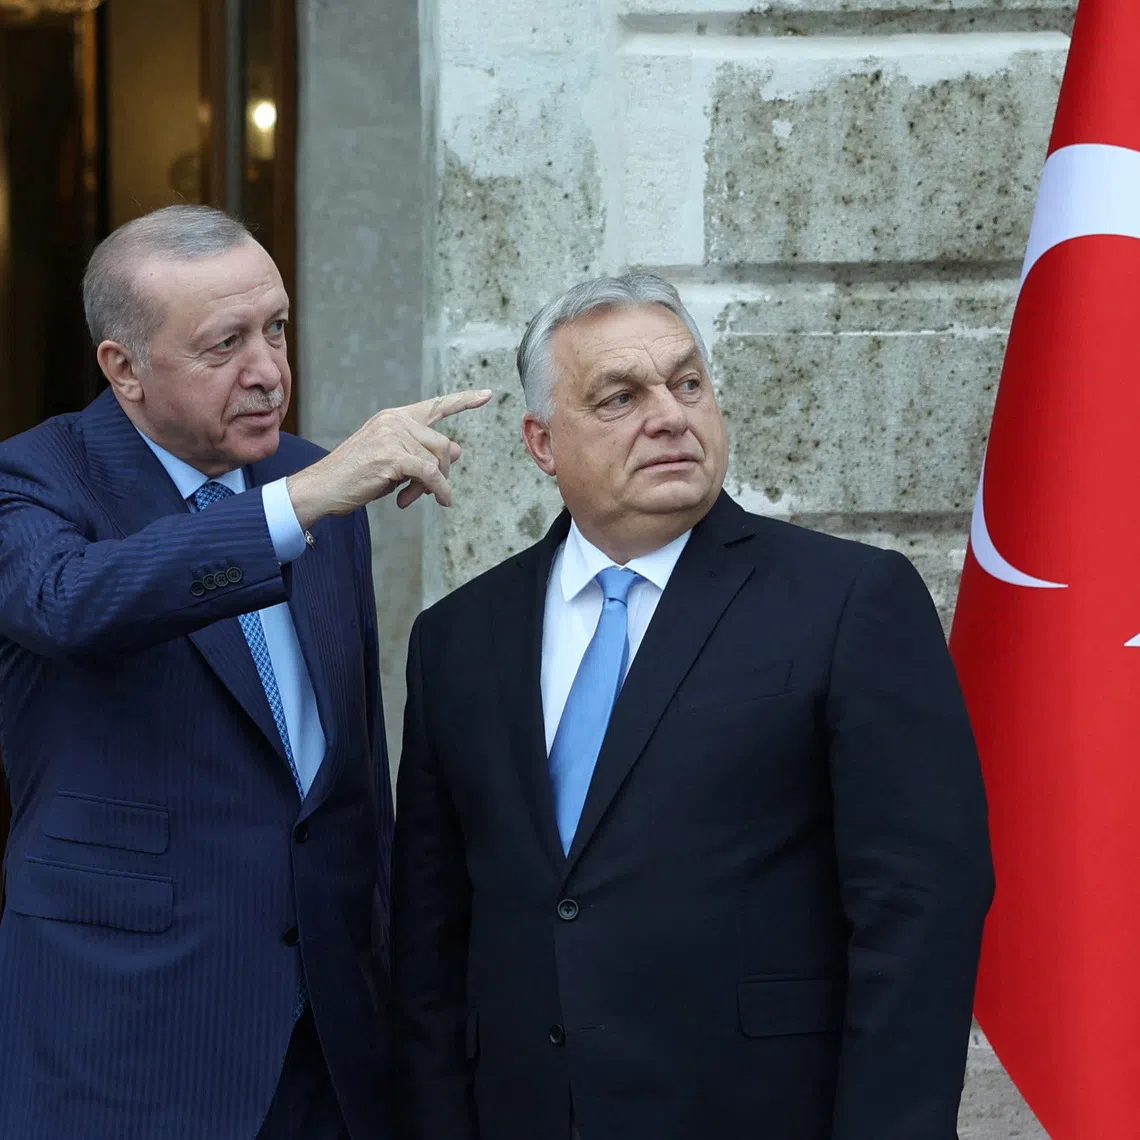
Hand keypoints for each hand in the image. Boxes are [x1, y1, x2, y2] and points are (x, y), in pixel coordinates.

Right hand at [286, 389, 492, 528]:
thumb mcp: (395, 462)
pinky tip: (443, 501)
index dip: (464, 400)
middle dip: (441, 472)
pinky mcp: (393, 457)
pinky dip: (440, 491)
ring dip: (430, 487)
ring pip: (436, 463)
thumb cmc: (356, 477)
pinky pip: (431, 475)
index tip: (488, 394)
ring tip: (409, 498)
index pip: (436, 405)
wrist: (323, 487)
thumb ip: (423, 453)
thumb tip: (459, 450)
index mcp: (395, 417)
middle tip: (425, 492)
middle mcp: (395, 421)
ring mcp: (393, 436)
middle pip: (442, 445)